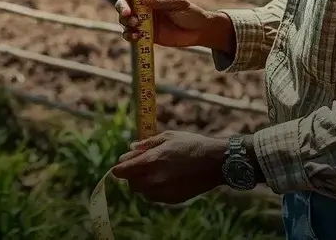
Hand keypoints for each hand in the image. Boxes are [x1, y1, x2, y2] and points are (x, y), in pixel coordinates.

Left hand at [110, 131, 225, 203]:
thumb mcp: (168, 137)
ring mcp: (163, 192)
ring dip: (143, 183)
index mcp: (151, 161)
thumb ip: (147, 144)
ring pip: (142, 192)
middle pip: (131, 184)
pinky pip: (155, 197)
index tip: (122, 163)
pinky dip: (155, 190)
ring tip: (155, 171)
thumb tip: (131, 147)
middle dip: (132, 175)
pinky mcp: (172, 199)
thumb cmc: (191, 145)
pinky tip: (166, 179)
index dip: (120, 167)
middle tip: (141, 165)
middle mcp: (154, 179)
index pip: (122, 171)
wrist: (215, 162)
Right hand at [114, 0, 222, 48]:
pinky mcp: (144, 33)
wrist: (198, 32)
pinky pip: (131, 33)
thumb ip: (162, 1)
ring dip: (126, 22)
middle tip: (128, 14)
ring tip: (137, 25)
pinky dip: (129, 35)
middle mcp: (144, 4)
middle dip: (122, 7)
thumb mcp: (179, 3)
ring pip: (125, 19)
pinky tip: (136, 37)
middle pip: (124, 3)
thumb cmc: (190, 12)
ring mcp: (143, 19)